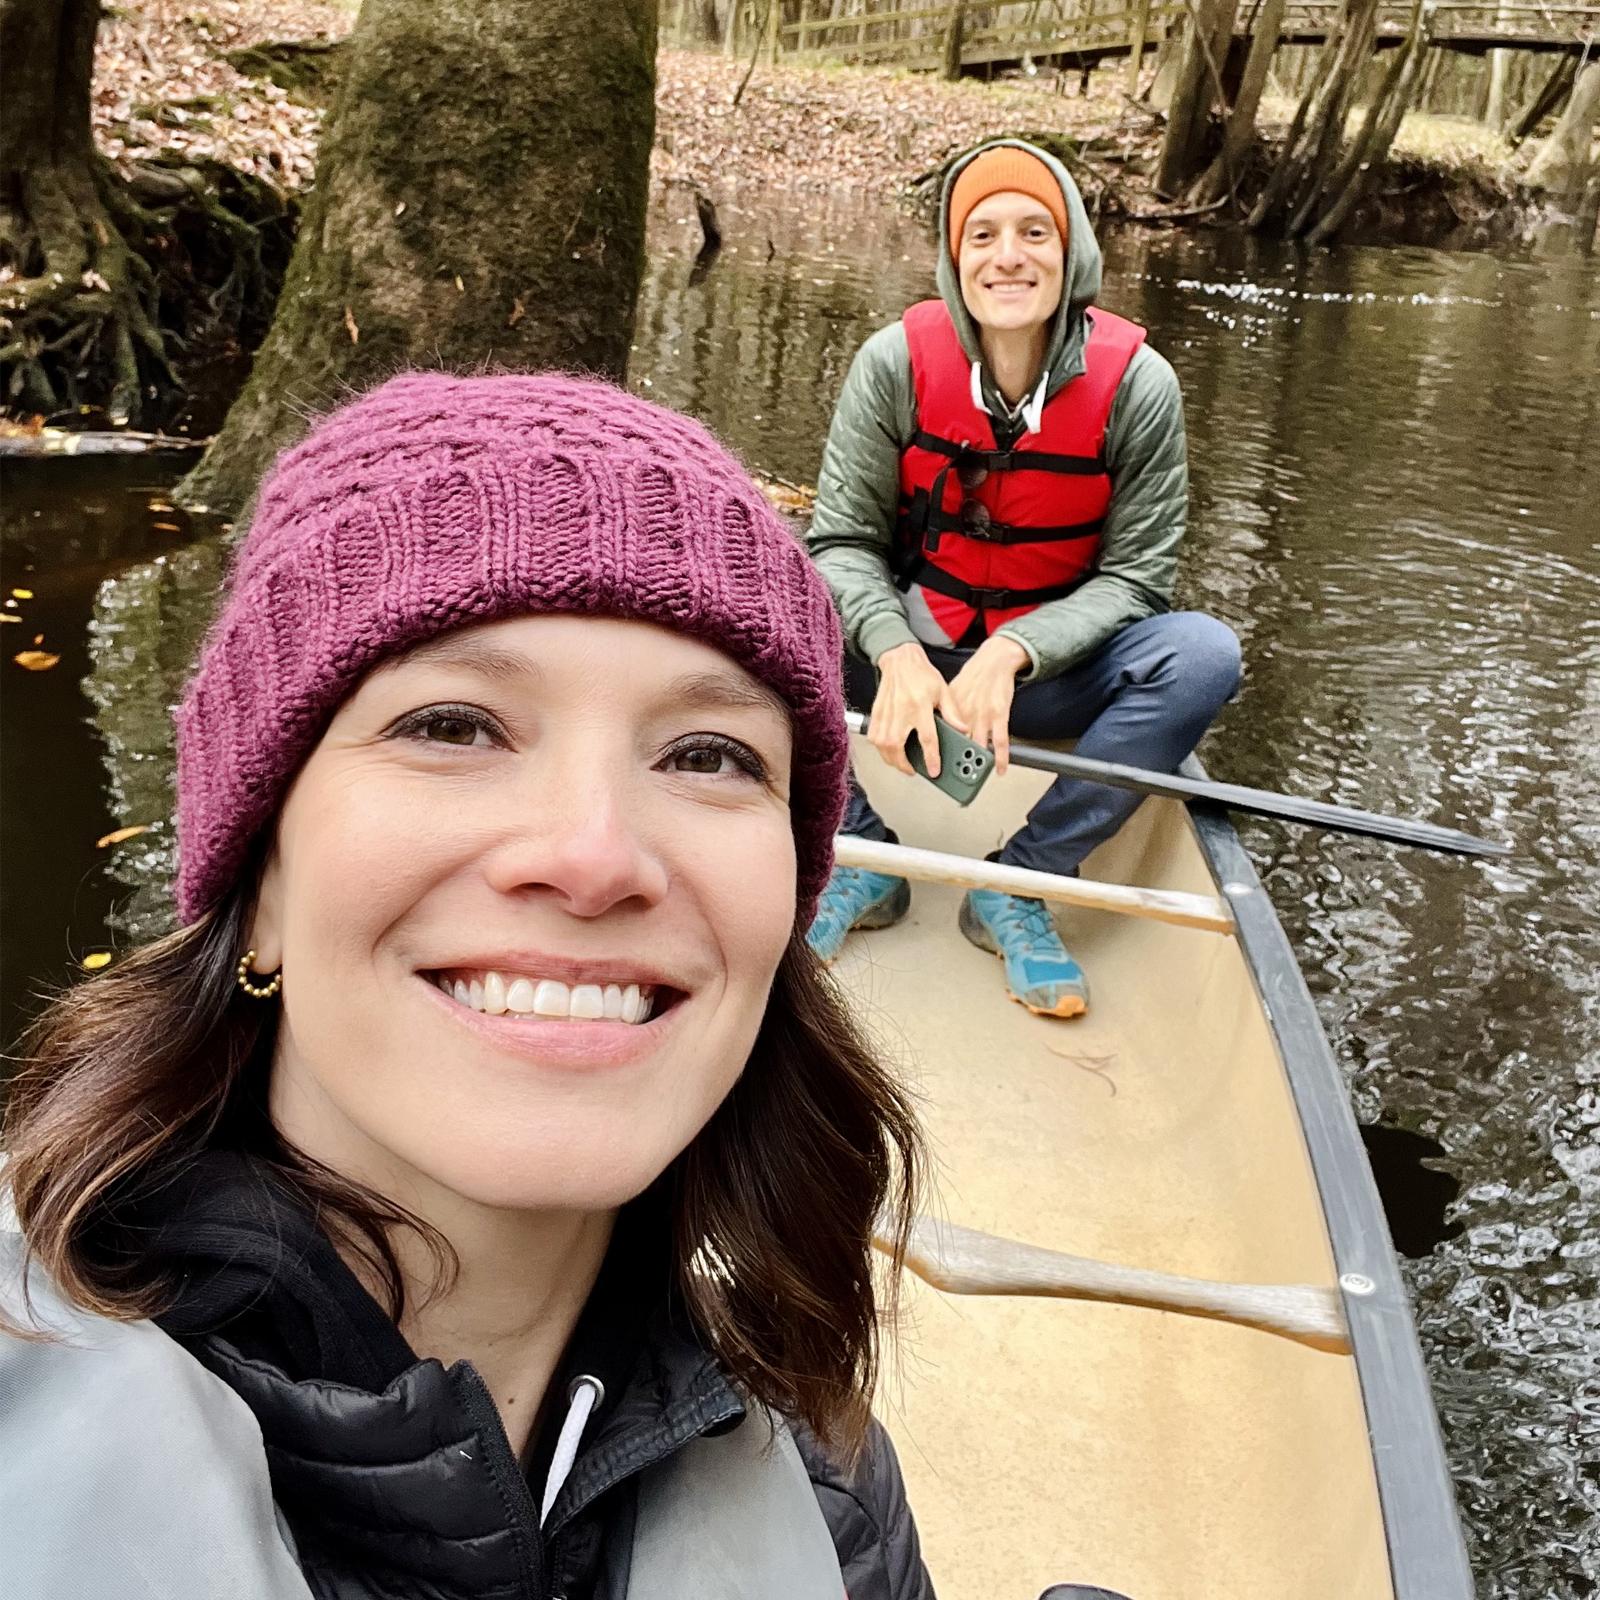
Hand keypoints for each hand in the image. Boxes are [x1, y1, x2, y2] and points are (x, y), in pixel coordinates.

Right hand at [868, 641, 962, 776]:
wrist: (900, 659)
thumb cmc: (921, 674)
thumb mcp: (943, 690)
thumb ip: (952, 712)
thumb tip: (962, 730)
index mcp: (921, 705)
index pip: (927, 737)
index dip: (931, 757)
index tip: (934, 770)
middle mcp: (901, 710)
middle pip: (898, 746)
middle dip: (904, 764)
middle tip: (913, 770)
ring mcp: (886, 712)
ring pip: (883, 745)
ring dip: (891, 759)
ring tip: (902, 764)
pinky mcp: (877, 713)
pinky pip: (874, 737)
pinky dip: (880, 749)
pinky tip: (888, 751)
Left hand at [946, 634, 1028, 774]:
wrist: (994, 661)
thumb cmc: (973, 676)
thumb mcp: (950, 691)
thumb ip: (943, 712)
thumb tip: (933, 727)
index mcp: (952, 709)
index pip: (942, 734)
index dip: (937, 750)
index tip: (934, 764)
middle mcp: (966, 714)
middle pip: (959, 743)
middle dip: (956, 761)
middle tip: (954, 777)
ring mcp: (983, 715)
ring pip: (979, 745)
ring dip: (977, 762)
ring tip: (975, 776)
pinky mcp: (1000, 715)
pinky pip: (1000, 741)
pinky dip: (1000, 758)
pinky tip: (999, 768)